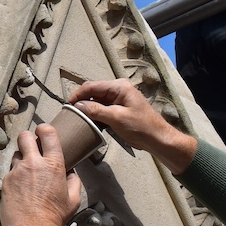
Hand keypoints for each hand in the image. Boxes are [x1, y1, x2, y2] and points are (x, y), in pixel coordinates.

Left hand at [0, 124, 82, 225]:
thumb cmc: (55, 217)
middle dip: (27, 138)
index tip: (43, 132)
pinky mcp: (5, 182)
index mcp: (53, 165)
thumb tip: (70, 172)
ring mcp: (17, 171)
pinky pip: (9, 172)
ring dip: (20, 160)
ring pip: (15, 155)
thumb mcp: (73, 199)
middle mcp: (33, 164)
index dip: (44, 129)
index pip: (48, 133)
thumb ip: (73, 181)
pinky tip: (19, 189)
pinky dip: (14, 177)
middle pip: (24, 136)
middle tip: (31, 147)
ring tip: (26, 174)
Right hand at [68, 79, 197, 173]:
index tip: (67, 105)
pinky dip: (94, 115)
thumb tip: (78, 105)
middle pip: (93, 92)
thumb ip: (96, 110)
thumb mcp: (116, 118)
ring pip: (96, 101)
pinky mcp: (118, 110)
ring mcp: (118, 100)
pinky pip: (102, 109)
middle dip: (81, 101)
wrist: (158, 139)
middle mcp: (118, 90)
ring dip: (88, 109)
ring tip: (77, 118)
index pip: (92, 86)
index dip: (78, 94)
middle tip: (70, 113)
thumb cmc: (141, 127)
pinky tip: (89, 122)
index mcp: (119, 87)